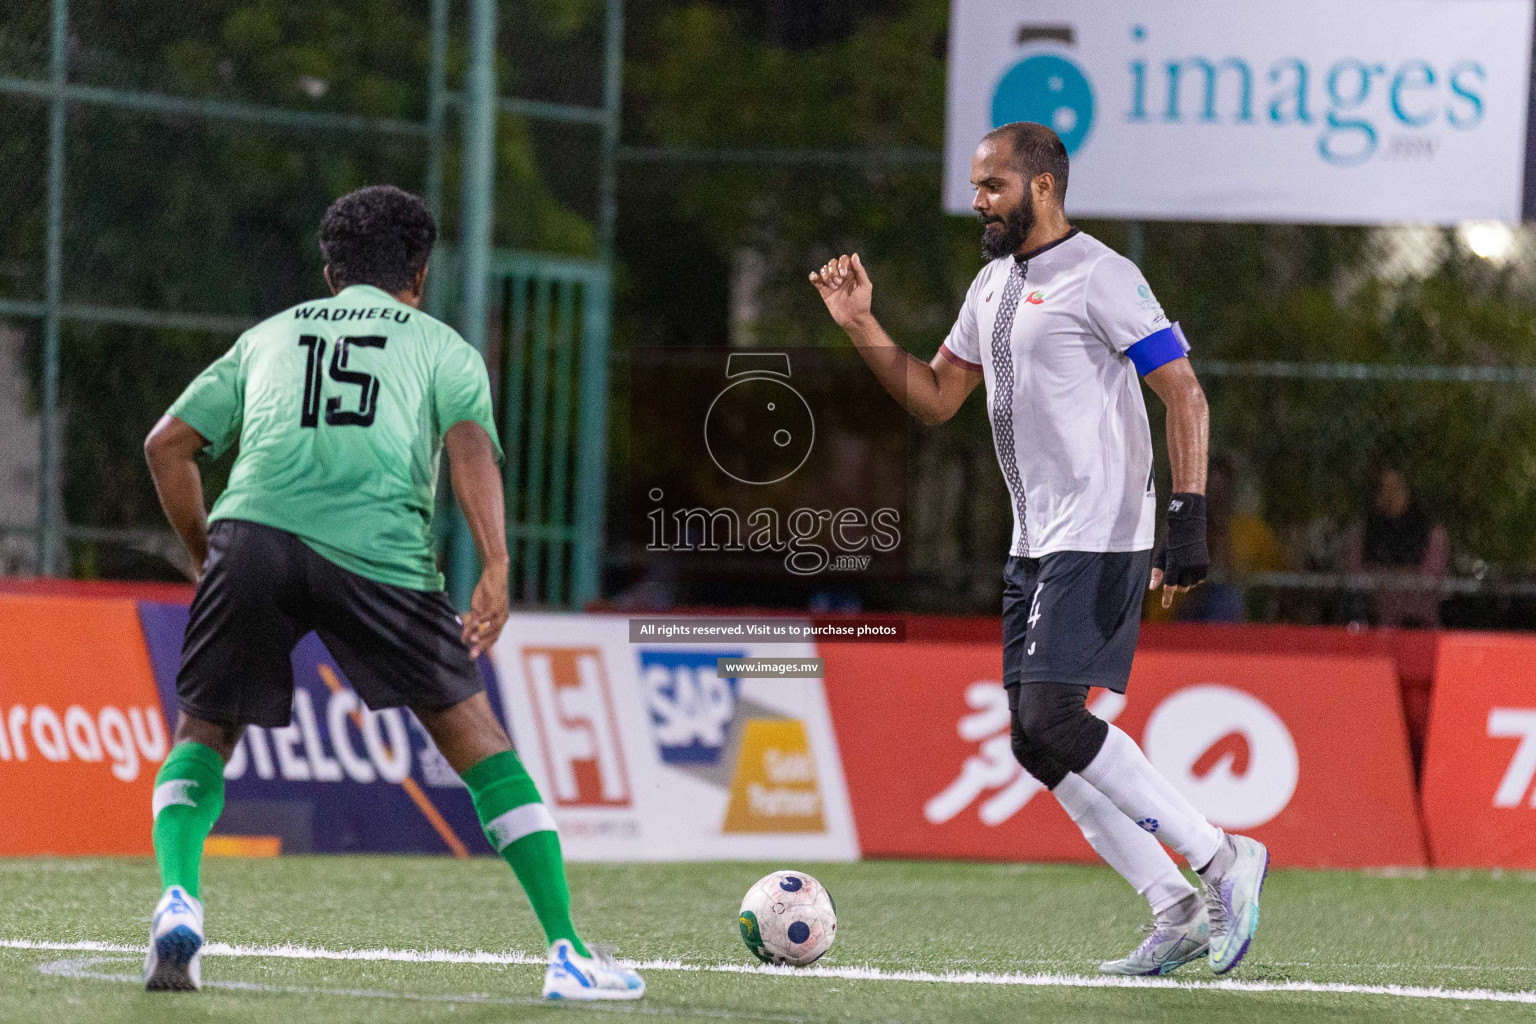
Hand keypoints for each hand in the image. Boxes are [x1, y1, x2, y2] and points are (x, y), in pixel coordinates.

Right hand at [461, 559, 509, 658]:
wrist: (494, 573)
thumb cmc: (486, 591)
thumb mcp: (477, 609)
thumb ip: (472, 622)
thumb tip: (464, 637)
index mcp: (498, 621)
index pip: (492, 638)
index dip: (483, 647)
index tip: (473, 655)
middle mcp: (502, 618)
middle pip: (493, 636)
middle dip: (482, 646)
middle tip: (472, 655)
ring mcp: (501, 611)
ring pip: (493, 628)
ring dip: (482, 635)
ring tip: (472, 641)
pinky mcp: (498, 603)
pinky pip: (489, 615)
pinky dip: (482, 621)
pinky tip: (474, 625)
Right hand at [809, 253, 872, 330]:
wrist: (853, 319)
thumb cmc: (862, 303)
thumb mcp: (865, 286)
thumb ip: (860, 270)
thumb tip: (854, 255)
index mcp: (852, 273)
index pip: (844, 260)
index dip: (842, 264)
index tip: (843, 275)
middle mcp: (841, 276)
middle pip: (832, 263)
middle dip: (834, 271)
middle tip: (838, 283)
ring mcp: (832, 283)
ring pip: (824, 270)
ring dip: (827, 276)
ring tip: (833, 287)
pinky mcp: (824, 291)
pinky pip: (816, 280)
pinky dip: (813, 277)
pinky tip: (815, 278)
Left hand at [1149, 493, 1208, 608]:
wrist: (1188, 526)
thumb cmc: (1170, 542)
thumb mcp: (1160, 555)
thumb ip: (1156, 573)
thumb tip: (1152, 588)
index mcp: (1173, 564)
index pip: (1169, 586)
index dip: (1167, 597)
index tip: (1165, 606)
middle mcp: (1187, 567)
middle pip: (1182, 588)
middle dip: (1177, 587)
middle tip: (1174, 576)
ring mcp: (1198, 566)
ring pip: (1192, 584)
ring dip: (1186, 582)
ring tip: (1182, 569)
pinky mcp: (1205, 564)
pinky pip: (1200, 579)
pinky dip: (1195, 578)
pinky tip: (1190, 569)